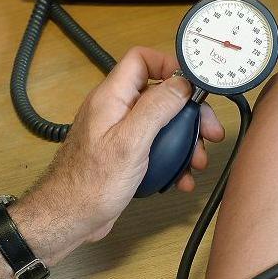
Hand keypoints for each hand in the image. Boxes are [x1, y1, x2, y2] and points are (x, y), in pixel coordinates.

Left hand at [14, 47, 224, 262]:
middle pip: (159, 94)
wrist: (69, 218)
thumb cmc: (90, 184)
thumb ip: (156, 108)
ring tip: (197, 161)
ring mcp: (119, 133)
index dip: (170, 65)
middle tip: (209, 131)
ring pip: (160, 124)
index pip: (141, 60)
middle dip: (188, 112)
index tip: (195, 85)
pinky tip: (181, 177)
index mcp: (112, 97)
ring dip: (184, 140)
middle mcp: (115, 110)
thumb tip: (181, 83)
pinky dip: (171, 159)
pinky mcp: (124, 154)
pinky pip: (154, 147)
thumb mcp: (130, 142)